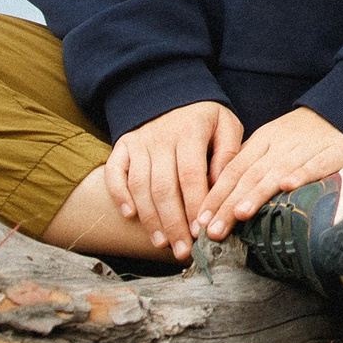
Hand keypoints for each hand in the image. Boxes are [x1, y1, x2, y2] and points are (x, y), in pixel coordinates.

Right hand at [105, 101, 240, 259]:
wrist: (171, 91)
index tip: (201, 232)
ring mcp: (139, 142)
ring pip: (139, 185)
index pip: (191, 175)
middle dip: (173, 223)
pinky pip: (114, 172)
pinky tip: (129, 216)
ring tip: (162, 242)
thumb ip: (228, 154)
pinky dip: (119, 194)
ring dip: (150, 218)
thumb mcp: (226, 125)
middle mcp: (160, 137)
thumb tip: (223, 188)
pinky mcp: (123, 146)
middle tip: (182, 250)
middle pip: (163, 187)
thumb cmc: (205, 118)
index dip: (194, 205)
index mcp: (190, 131)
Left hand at [193, 107, 342, 240]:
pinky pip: (314, 165)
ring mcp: (305, 149)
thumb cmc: (302, 135)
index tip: (199, 221)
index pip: (233, 170)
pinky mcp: (332, 153)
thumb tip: (218, 193)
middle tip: (212, 230)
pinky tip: (288, 187)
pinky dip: (301, 175)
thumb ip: (248, 164)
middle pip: (249, 175)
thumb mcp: (270, 143)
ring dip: (257, 193)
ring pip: (276, 172)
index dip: (215, 195)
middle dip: (228, 204)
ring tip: (240, 214)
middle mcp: (279, 146)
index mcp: (262, 141)